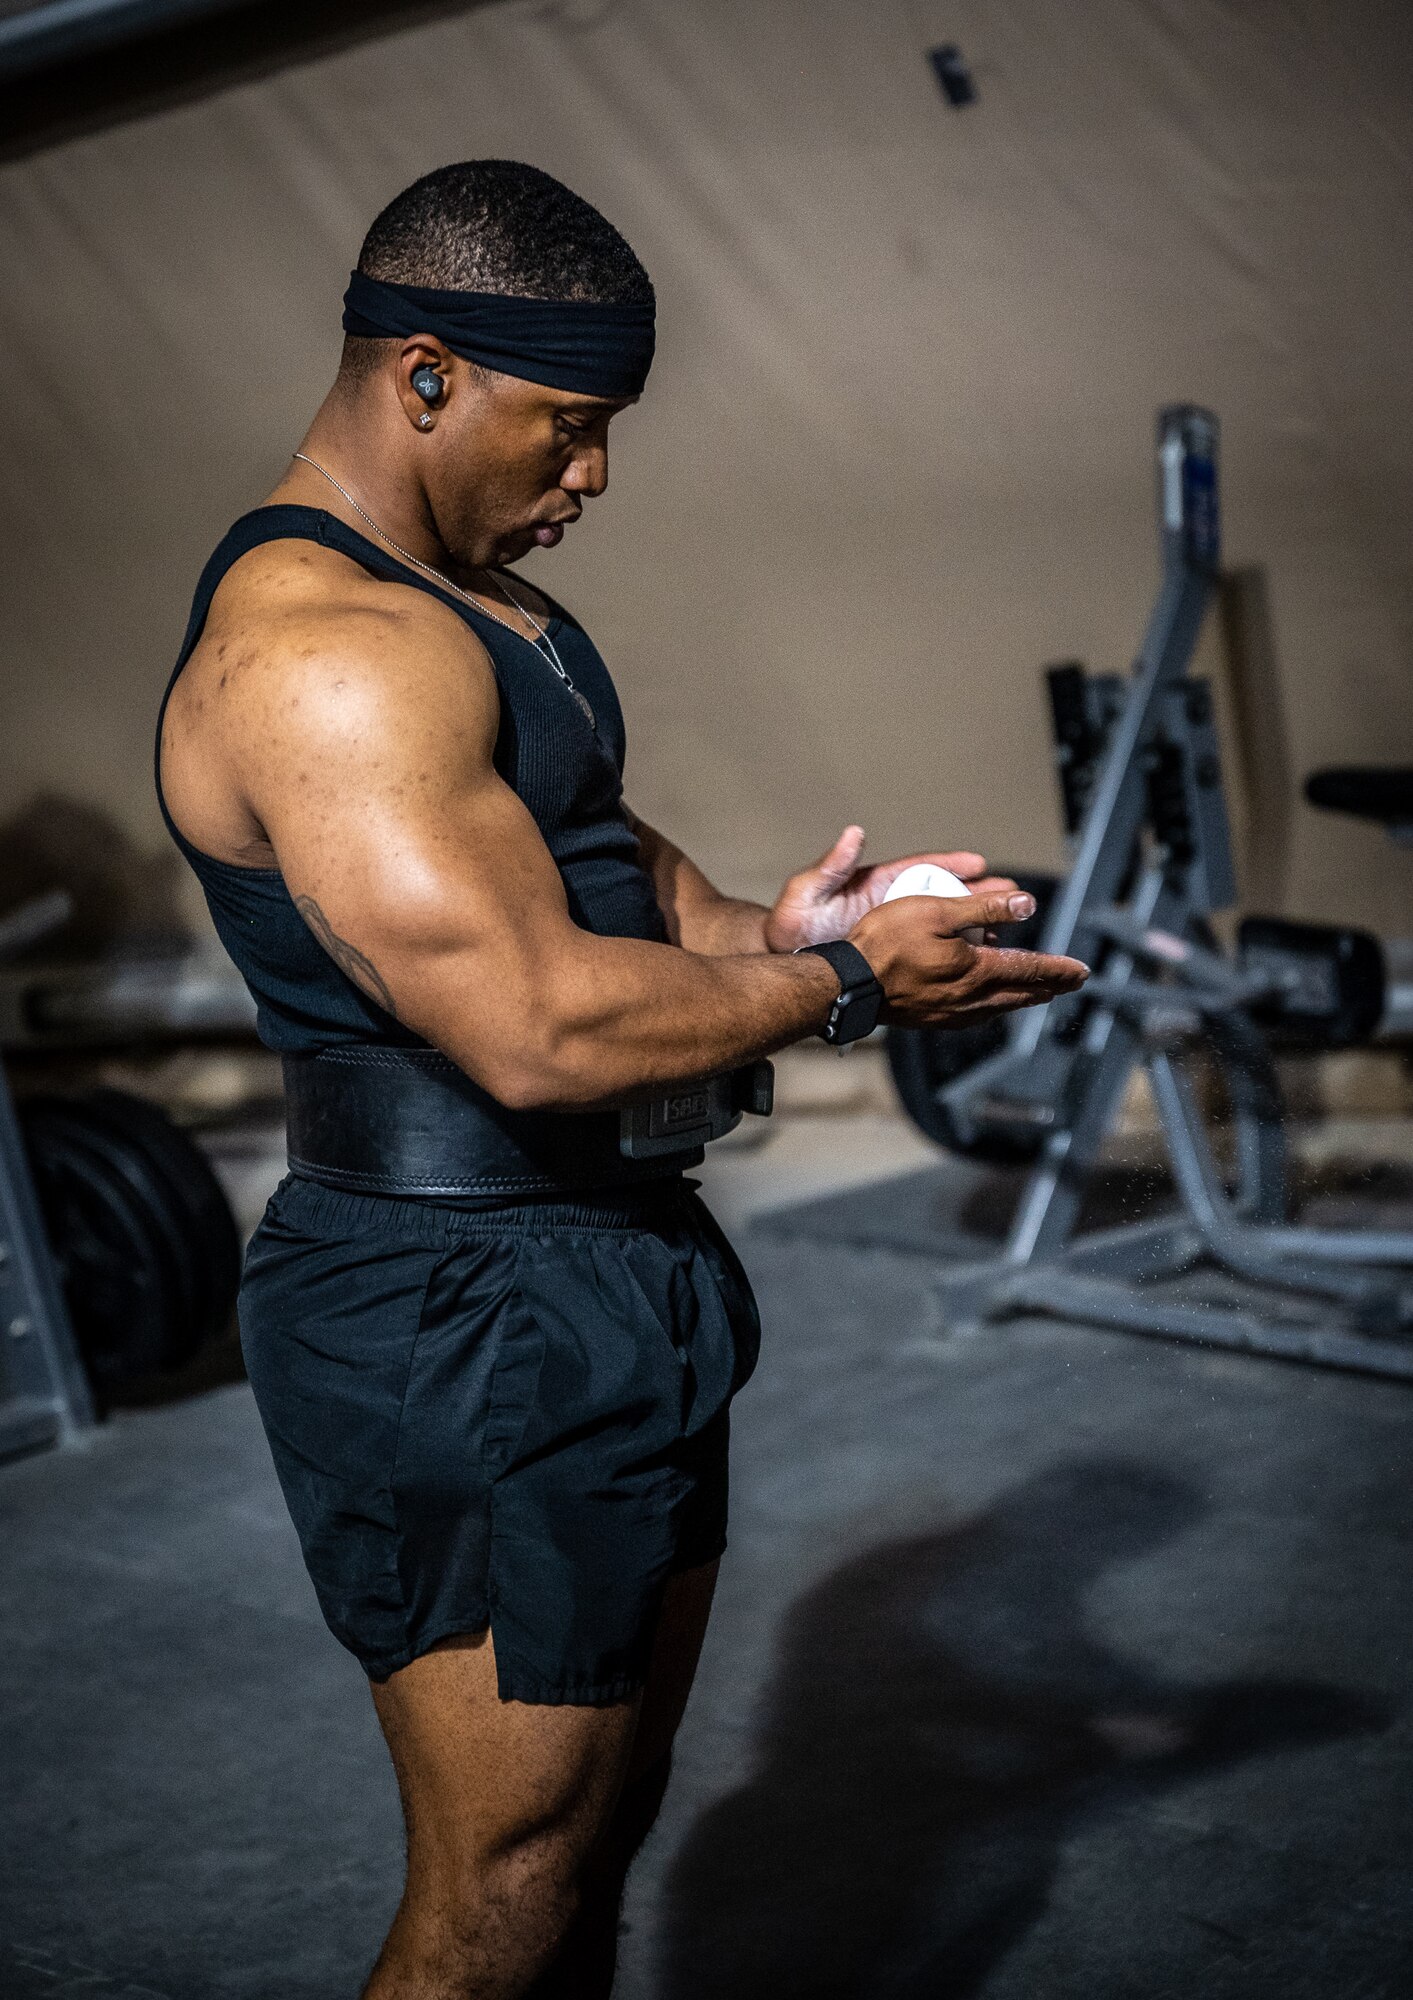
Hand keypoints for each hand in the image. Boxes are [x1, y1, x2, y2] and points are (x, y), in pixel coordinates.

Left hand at [763, 824, 1015, 952]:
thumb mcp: (807, 891)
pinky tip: (978, 962)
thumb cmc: (790, 923)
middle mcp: (891, 905)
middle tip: (1013, 894)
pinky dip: (956, 954)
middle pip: (942, 895)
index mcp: (875, 882)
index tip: (980, 864)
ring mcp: (895, 931)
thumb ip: (831, 865)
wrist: (784, 960)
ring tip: (1008, 927)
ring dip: (975, 924)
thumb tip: (853, 833)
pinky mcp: (894, 955)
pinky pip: (931, 952)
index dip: (950, 864)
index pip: (920, 868)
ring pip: (943, 925)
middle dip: (979, 894)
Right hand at [849, 887, 1088, 1028]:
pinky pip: (978, 1015)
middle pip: (1021, 993)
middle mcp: (970, 998)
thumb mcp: (936, 911)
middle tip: (1071, 982)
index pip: (1029, 968)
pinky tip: (992, 1003)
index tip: (1081, 970)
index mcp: (976, 969)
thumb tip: (1026, 903)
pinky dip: (997, 1006)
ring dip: (1025, 998)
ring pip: (1001, 1007)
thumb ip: (985, 908)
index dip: (1058, 968)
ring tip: (1039, 992)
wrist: (849, 984)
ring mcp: (952, 1013)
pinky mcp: (934, 1019)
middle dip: (1050, 986)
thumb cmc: (886, 942)